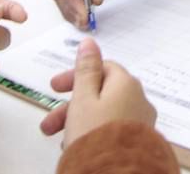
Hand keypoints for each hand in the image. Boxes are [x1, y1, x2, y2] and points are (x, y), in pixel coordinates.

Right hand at [38, 37, 156, 146]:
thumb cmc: (96, 134)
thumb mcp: (83, 98)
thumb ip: (85, 70)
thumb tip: (89, 42)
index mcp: (126, 84)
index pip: (102, 68)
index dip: (76, 75)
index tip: (54, 88)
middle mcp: (138, 100)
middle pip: (101, 94)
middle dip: (71, 106)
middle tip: (49, 124)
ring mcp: (141, 122)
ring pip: (105, 114)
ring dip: (79, 122)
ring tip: (60, 142)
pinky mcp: (138, 142)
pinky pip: (112, 130)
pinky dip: (93, 133)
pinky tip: (78, 147)